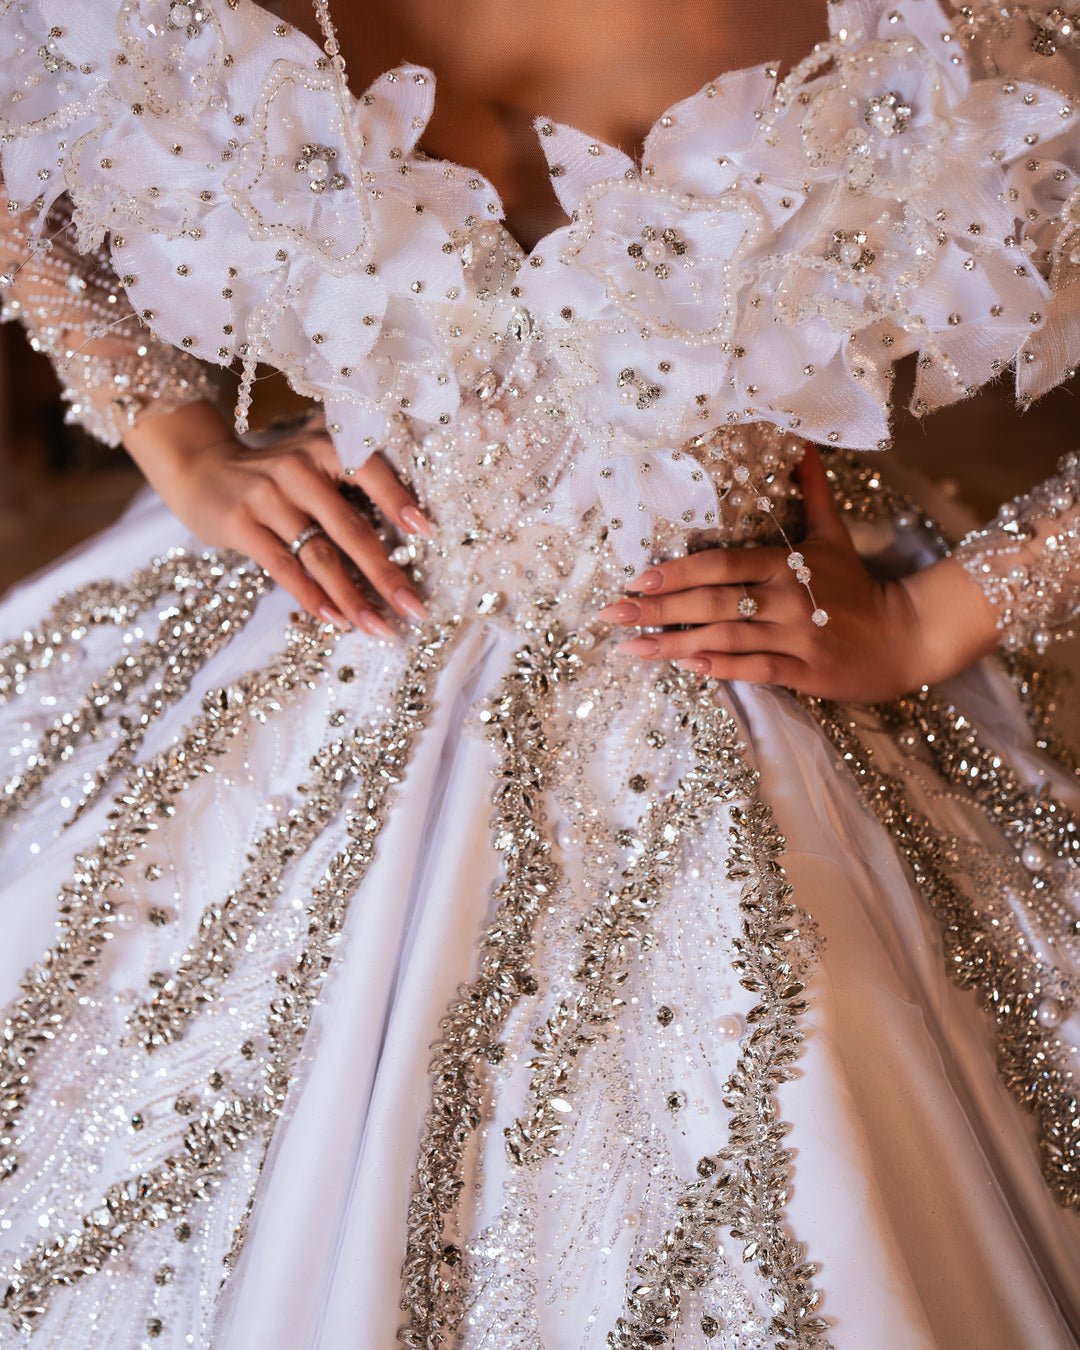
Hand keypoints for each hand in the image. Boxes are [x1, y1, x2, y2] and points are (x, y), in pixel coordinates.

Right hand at [124, 401, 431, 635]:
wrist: (200, 467)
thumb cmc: (275, 473)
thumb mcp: (313, 459)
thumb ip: (353, 478)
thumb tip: (411, 528)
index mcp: (325, 448)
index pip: (370, 473)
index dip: (399, 501)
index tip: (428, 534)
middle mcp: (299, 470)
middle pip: (351, 529)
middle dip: (386, 574)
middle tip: (415, 609)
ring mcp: (267, 498)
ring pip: (319, 555)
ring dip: (352, 597)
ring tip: (379, 627)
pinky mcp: (241, 525)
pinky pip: (283, 568)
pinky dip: (311, 597)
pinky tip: (335, 620)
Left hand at [596, 445, 1000, 702]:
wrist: (906, 636)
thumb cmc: (857, 587)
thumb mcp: (834, 534)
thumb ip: (812, 490)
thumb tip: (799, 442)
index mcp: (786, 564)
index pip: (721, 564)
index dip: (677, 571)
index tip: (635, 577)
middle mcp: (786, 599)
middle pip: (712, 602)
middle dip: (656, 609)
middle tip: (611, 614)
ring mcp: (795, 636)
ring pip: (725, 638)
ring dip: (673, 645)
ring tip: (630, 649)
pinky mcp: (805, 672)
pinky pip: (756, 669)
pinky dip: (721, 667)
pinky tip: (687, 667)